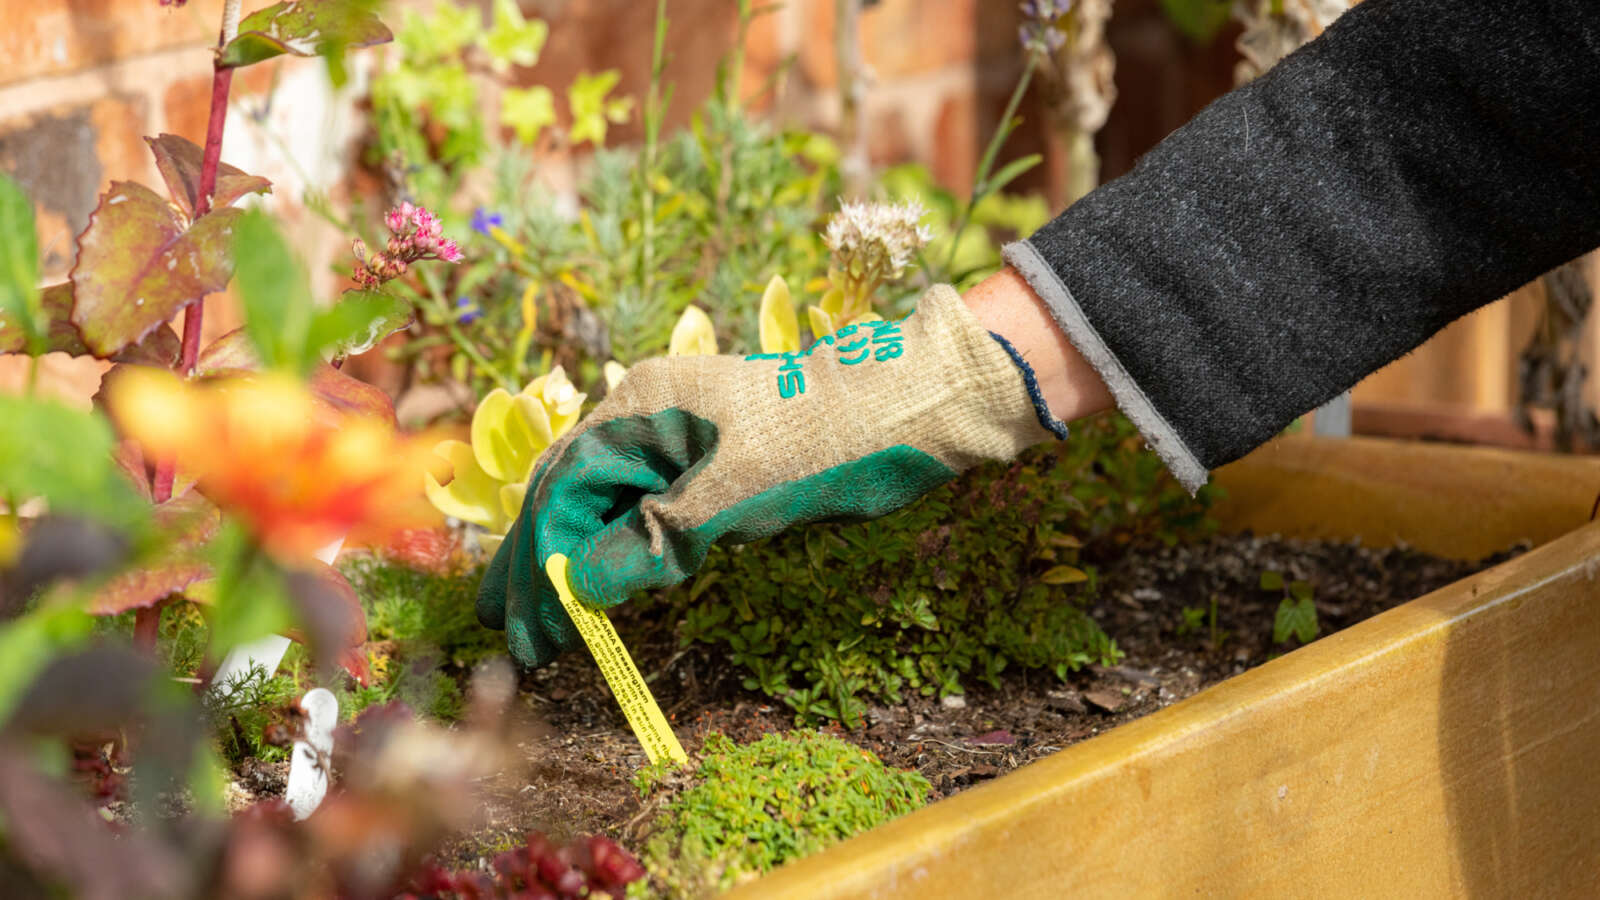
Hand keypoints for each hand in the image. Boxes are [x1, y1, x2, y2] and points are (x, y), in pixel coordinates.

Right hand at [477, 284, 1064, 667]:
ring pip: (600, 498)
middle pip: (569, 490)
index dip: (540, 560)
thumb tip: (584, 586)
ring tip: (533, 612)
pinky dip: (611, 543)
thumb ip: (658, 538)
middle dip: (535, 560)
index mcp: (642, 406)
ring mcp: (674, 434)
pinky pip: (637, 502)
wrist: (901, 406)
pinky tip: (594, 577)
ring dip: (566, 555)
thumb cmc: (823, 440)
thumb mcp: (737, 493)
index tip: (524, 626)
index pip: (566, 488)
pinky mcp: (703, 458)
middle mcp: (646, 413)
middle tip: (500, 625)